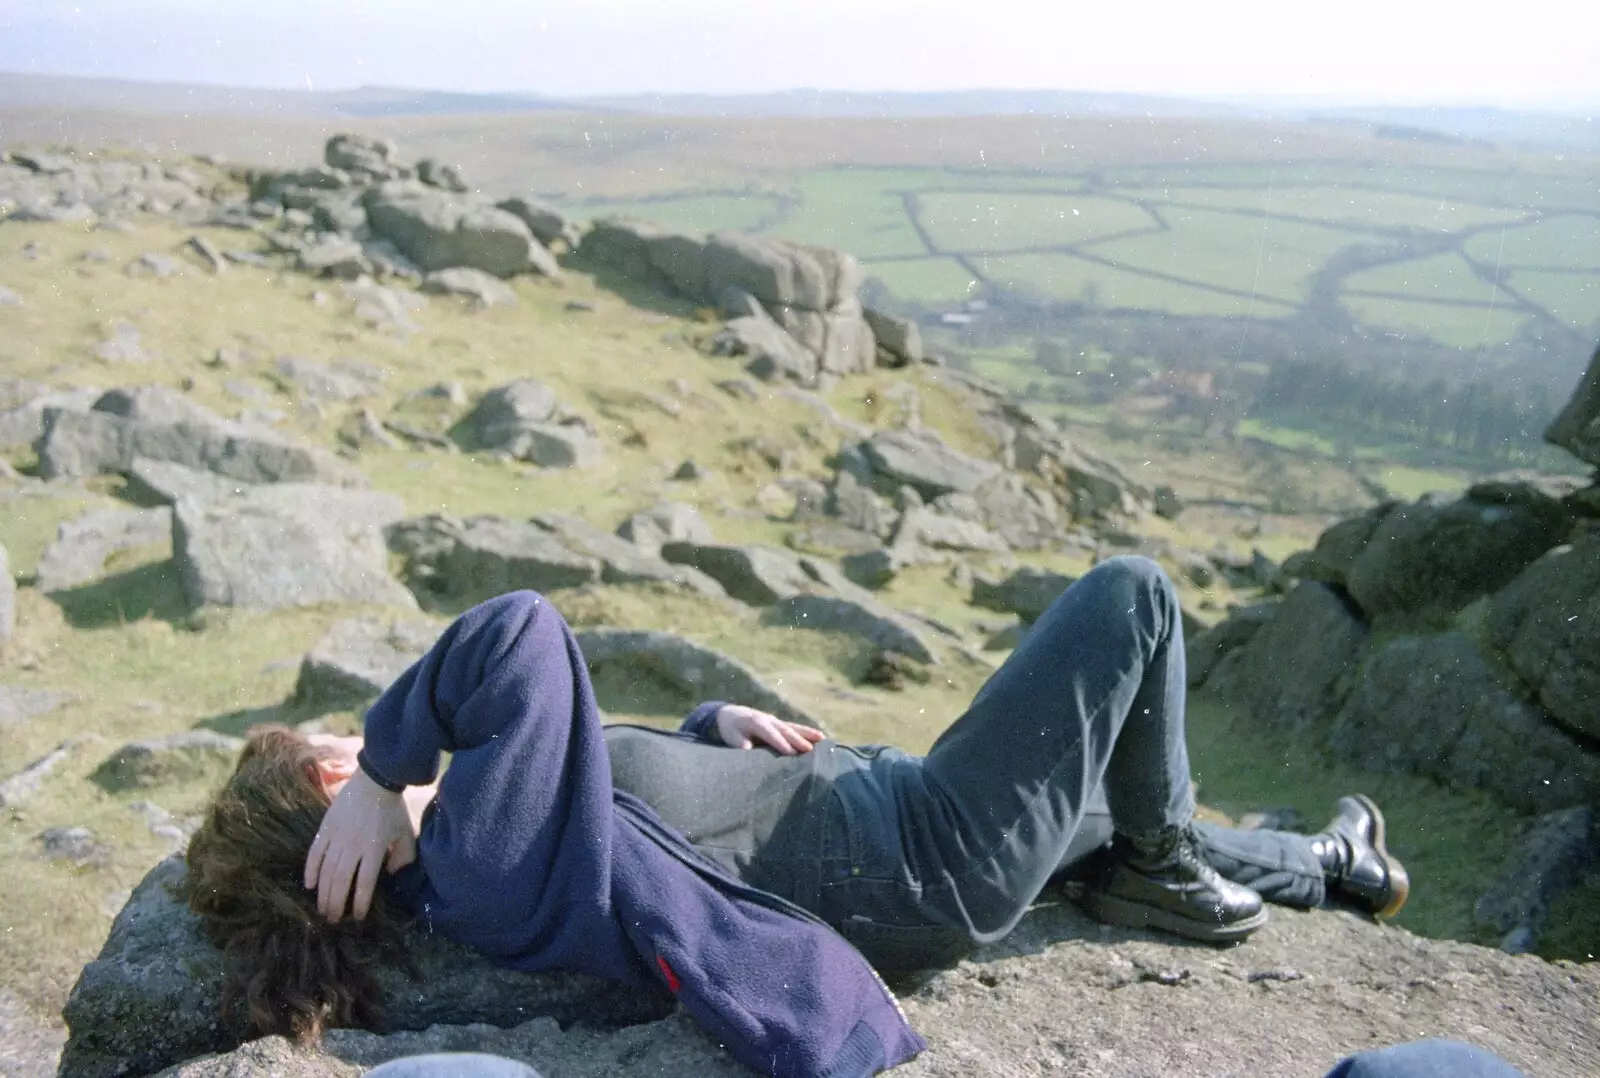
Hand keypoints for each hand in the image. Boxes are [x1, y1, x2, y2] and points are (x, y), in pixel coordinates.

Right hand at [303, 769, 417, 922]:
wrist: (375, 779)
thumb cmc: (392, 808)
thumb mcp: (405, 832)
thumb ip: (403, 857)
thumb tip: (391, 875)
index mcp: (374, 848)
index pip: (364, 883)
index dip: (359, 903)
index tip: (357, 917)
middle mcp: (353, 845)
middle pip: (341, 881)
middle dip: (336, 904)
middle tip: (334, 920)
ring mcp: (337, 837)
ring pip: (326, 871)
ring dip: (323, 893)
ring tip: (322, 909)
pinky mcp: (325, 828)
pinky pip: (314, 853)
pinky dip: (310, 870)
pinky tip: (309, 885)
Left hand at [715, 704, 825, 754]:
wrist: (730, 714)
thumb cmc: (730, 728)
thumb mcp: (731, 736)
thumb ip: (739, 742)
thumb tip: (747, 749)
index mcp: (756, 722)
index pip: (770, 733)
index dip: (779, 743)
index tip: (790, 753)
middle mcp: (768, 719)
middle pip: (785, 730)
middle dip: (797, 739)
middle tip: (809, 749)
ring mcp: (775, 720)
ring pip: (793, 727)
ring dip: (807, 733)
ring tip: (822, 739)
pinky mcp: (779, 724)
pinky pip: (794, 728)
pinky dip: (807, 732)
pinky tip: (819, 737)